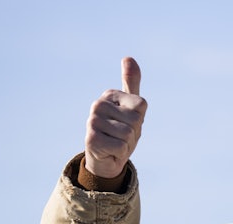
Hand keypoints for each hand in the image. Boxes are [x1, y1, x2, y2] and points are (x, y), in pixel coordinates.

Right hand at [84, 57, 147, 177]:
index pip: (141, 107)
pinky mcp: (91, 140)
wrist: (105, 156)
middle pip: (135, 122)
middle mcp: (98, 105)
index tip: (129, 123)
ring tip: (116, 143)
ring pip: (128, 135)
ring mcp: (92, 122)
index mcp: (109, 95)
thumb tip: (128, 58)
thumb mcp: (131, 107)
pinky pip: (121, 147)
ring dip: (126, 144)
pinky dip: (119, 153)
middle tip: (122, 136)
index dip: (140, 120)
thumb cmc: (121, 130)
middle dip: (133, 134)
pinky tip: (110, 150)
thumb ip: (131, 83)